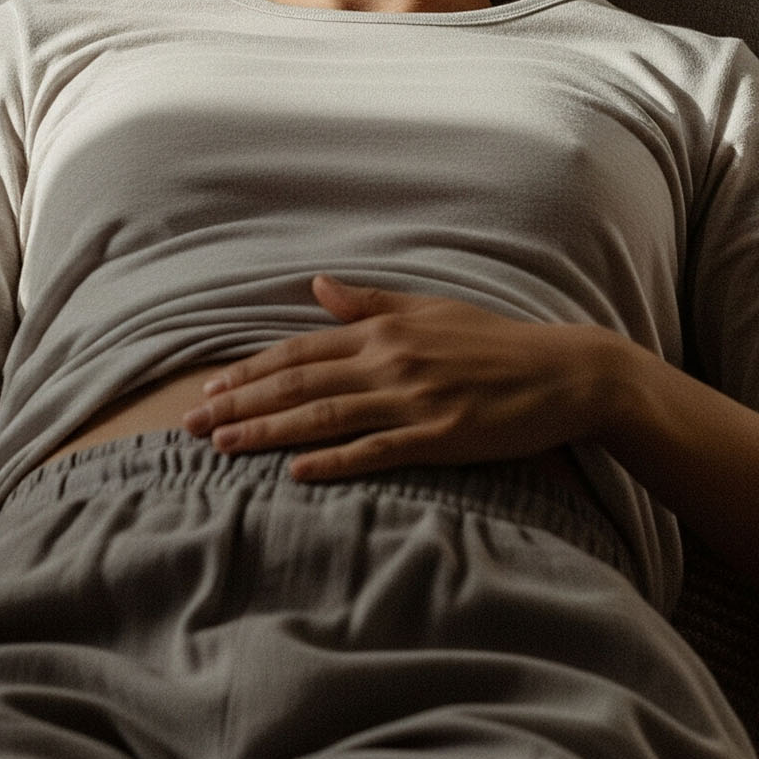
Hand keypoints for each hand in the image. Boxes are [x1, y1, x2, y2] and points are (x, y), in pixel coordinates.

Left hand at [178, 274, 632, 480]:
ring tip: (224, 446)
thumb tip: (316, 287)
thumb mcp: (431, 310)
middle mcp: (391, 362)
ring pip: (326, 416)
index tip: (210, 390)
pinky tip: (296, 470)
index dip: (251, 372)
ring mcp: (415, 401)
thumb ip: (369, 303)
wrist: (565, 374)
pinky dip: (334, 460)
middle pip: (300, 384)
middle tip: (193, 424)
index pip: (301, 352)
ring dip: (270, 431)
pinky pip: (376, 450)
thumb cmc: (496, 343)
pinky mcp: (440, 438)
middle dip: (242, 404)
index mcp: (386, 331)